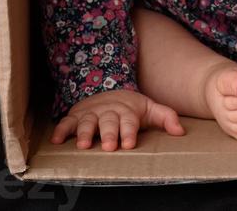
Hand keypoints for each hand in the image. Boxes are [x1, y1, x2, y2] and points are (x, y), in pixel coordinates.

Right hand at [50, 88, 185, 150]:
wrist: (109, 90)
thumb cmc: (131, 107)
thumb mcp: (150, 109)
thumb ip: (166, 117)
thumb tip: (180, 131)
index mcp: (127, 112)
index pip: (129, 122)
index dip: (128, 131)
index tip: (128, 143)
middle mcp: (108, 112)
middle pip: (108, 123)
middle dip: (108, 134)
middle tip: (108, 146)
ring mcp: (91, 114)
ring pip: (87, 122)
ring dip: (84, 133)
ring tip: (83, 145)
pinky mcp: (76, 116)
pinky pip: (66, 122)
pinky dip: (60, 129)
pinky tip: (56, 140)